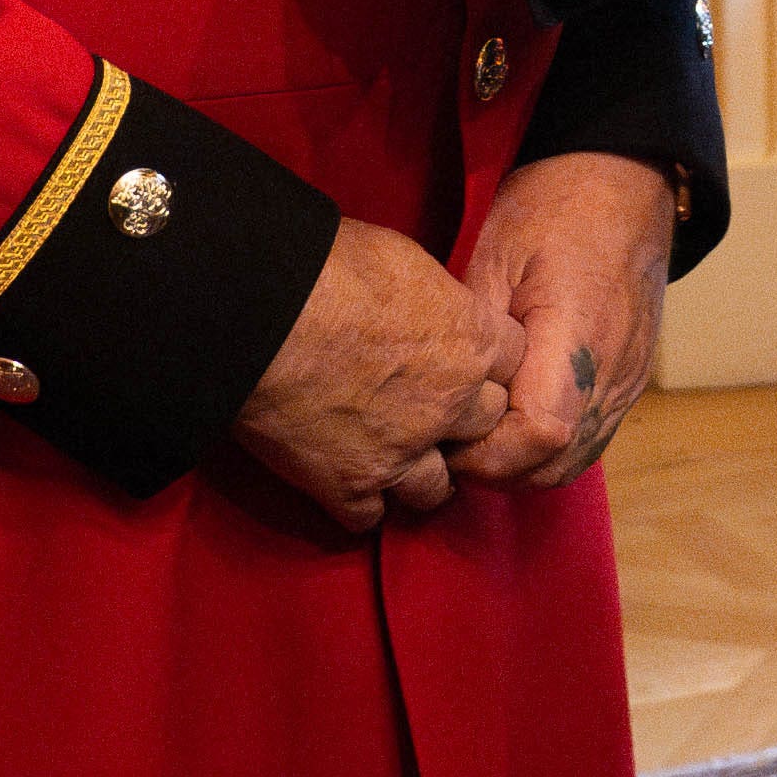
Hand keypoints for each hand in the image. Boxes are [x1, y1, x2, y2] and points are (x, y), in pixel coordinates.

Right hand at [236, 219, 528, 530]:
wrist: (262, 310)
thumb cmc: (328, 267)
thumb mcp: (403, 259)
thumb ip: (433, 299)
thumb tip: (426, 307)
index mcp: (472, 340)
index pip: (514, 362)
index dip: (486, 362)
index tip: (464, 361)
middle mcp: (451, 402)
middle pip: (485, 428)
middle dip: (462, 421)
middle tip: (431, 411)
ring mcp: (404, 450)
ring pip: (437, 488)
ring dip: (420, 475)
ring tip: (398, 462)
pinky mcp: (351, 484)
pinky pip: (371, 516)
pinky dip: (360, 504)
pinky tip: (348, 485)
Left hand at [458, 152, 677, 488]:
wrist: (625, 178)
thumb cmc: (555, 205)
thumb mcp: (495, 255)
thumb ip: (474, 334)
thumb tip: (442, 393)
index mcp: (577, 337)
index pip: (540, 435)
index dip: (488, 452)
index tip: (448, 433)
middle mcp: (613, 373)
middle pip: (555, 464)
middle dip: (497, 467)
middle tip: (451, 437)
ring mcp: (628, 382)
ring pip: (572, 461)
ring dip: (523, 462)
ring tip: (480, 428)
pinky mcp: (631, 380)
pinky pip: (588, 438)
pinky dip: (549, 446)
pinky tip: (514, 416)